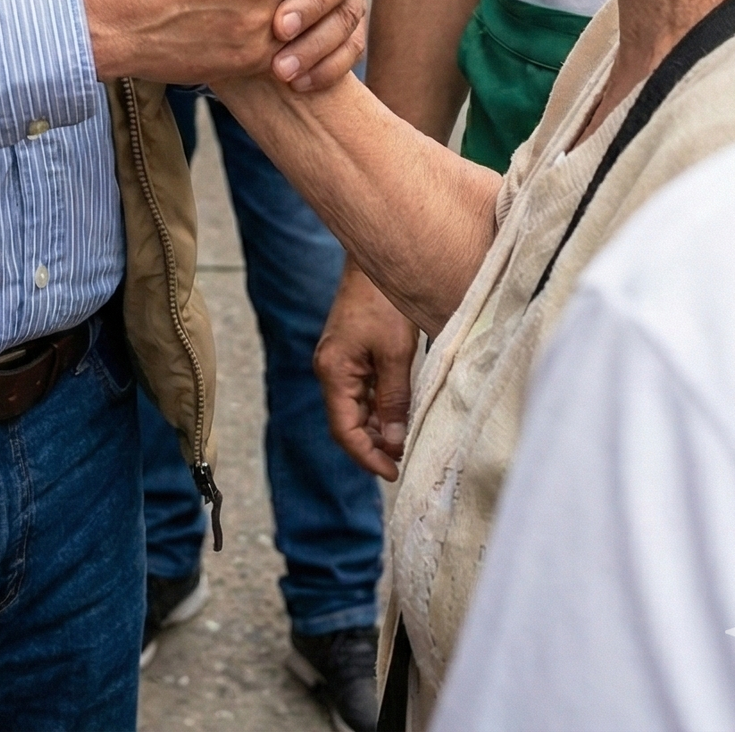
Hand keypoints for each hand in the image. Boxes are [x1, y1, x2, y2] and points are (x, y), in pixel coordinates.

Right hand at [315, 263, 418, 481]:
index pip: (344, 430)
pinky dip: (379, 407)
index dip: (367, 456)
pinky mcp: (351, 354)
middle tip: (402, 460)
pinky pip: (362, 391)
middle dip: (374, 445)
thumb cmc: (383, 302)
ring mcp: (339, 362)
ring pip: (356, 409)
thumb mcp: (396, 353)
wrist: (375, 262)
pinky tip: (399, 414)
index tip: (392, 472)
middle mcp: (331, 370)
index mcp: (334, 372)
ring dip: (378, 427)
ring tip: (404, 441)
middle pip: (348, 422)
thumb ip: (394, 399)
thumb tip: (396, 441)